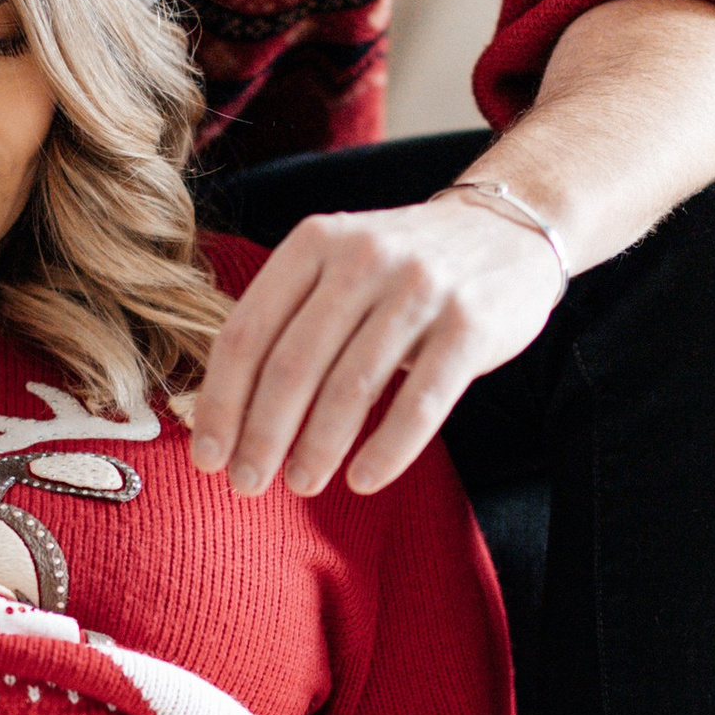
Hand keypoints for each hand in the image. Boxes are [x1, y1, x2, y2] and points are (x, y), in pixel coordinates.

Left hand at [188, 192, 562, 497]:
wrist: (507, 230)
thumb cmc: (403, 267)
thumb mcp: (338, 266)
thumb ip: (288, 319)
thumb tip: (225, 412)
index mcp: (314, 243)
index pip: (247, 333)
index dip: (220, 402)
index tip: (207, 456)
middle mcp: (363, 257)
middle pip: (292, 365)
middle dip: (262, 436)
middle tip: (246, 483)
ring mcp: (420, 287)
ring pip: (351, 387)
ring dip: (318, 449)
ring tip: (301, 484)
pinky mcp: (470, 323)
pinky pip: (420, 403)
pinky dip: (386, 450)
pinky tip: (363, 479)